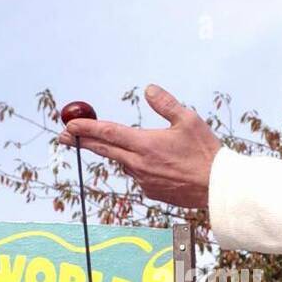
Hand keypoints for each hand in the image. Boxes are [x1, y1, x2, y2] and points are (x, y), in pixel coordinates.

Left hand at [59, 85, 221, 208]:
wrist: (218, 188)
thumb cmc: (206, 152)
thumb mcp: (188, 119)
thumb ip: (165, 104)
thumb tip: (148, 89)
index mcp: (145, 144)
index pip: (107, 133)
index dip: (85, 128)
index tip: (68, 125)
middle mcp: (139, 164)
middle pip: (104, 150)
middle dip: (82, 141)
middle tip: (63, 136)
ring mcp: (143, 181)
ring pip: (123, 162)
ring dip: (118, 152)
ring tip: (122, 145)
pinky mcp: (151, 192)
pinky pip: (138, 175)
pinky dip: (138, 166)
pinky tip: (157, 164)